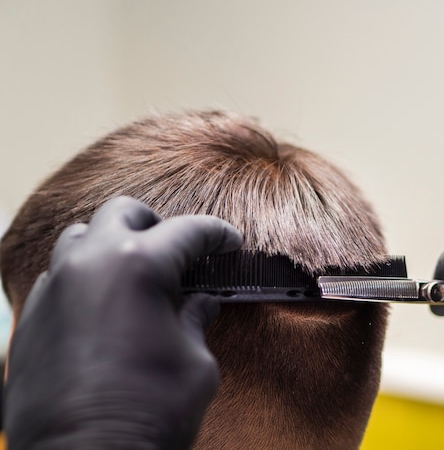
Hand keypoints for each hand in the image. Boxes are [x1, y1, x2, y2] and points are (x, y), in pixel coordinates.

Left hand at [4, 196, 241, 449]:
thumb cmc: (149, 412)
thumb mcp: (194, 363)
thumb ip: (197, 320)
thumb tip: (202, 304)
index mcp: (140, 267)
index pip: (189, 231)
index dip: (217, 235)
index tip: (230, 244)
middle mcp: (92, 264)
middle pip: (124, 212)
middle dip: (157, 223)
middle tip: (178, 250)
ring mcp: (55, 287)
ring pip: (81, 236)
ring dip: (113, 244)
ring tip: (134, 271)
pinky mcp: (32, 317)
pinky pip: (58, 277)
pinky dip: (85, 278)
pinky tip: (102, 307)